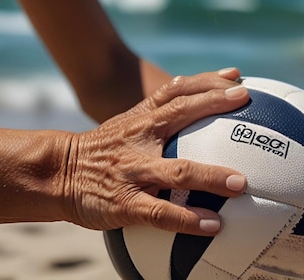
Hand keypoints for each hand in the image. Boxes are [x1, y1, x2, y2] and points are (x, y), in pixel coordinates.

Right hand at [62, 68, 248, 235]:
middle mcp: (139, 139)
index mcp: (141, 119)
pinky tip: (213, 225)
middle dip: (213, 104)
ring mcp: (133, 171)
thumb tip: (197, 103)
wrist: (57, 174)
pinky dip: (188, 219)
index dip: (207, 81)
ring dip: (210, 176)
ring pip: (176, 170)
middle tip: (246, 101)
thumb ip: (159, 116)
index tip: (238, 78)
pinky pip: (161, 213)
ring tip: (239, 183)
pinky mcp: (125, 203)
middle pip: (179, 114)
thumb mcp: (126, 124)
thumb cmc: (102, 149)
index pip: (176, 90)